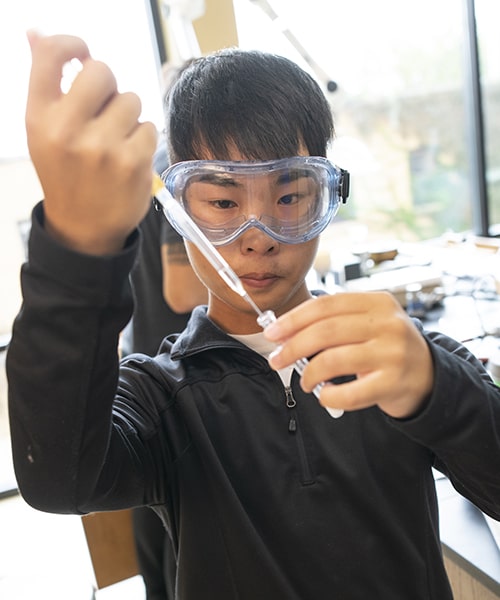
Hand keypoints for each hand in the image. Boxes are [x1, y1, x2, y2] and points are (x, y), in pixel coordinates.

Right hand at [25, 32, 157, 254]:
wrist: (84, 228)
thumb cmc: (65, 174)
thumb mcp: (44, 130)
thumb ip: (46, 83)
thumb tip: (36, 33)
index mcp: (39, 117)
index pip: (52, 54)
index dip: (72, 44)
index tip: (83, 53)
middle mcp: (68, 129)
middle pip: (102, 71)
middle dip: (107, 87)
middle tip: (103, 111)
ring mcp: (103, 147)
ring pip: (131, 99)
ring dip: (127, 117)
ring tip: (113, 142)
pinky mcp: (133, 162)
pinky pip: (149, 126)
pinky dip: (142, 139)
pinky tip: (128, 159)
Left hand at [264, 292, 433, 418]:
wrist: (429, 376)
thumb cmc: (386, 347)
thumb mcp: (368, 323)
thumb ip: (333, 322)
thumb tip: (284, 332)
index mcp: (377, 302)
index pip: (326, 305)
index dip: (293, 319)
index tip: (272, 333)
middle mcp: (388, 323)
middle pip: (326, 331)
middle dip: (293, 347)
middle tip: (276, 360)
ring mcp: (393, 353)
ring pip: (333, 360)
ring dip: (309, 374)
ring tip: (305, 382)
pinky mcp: (394, 383)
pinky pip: (350, 393)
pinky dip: (329, 396)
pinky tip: (325, 395)